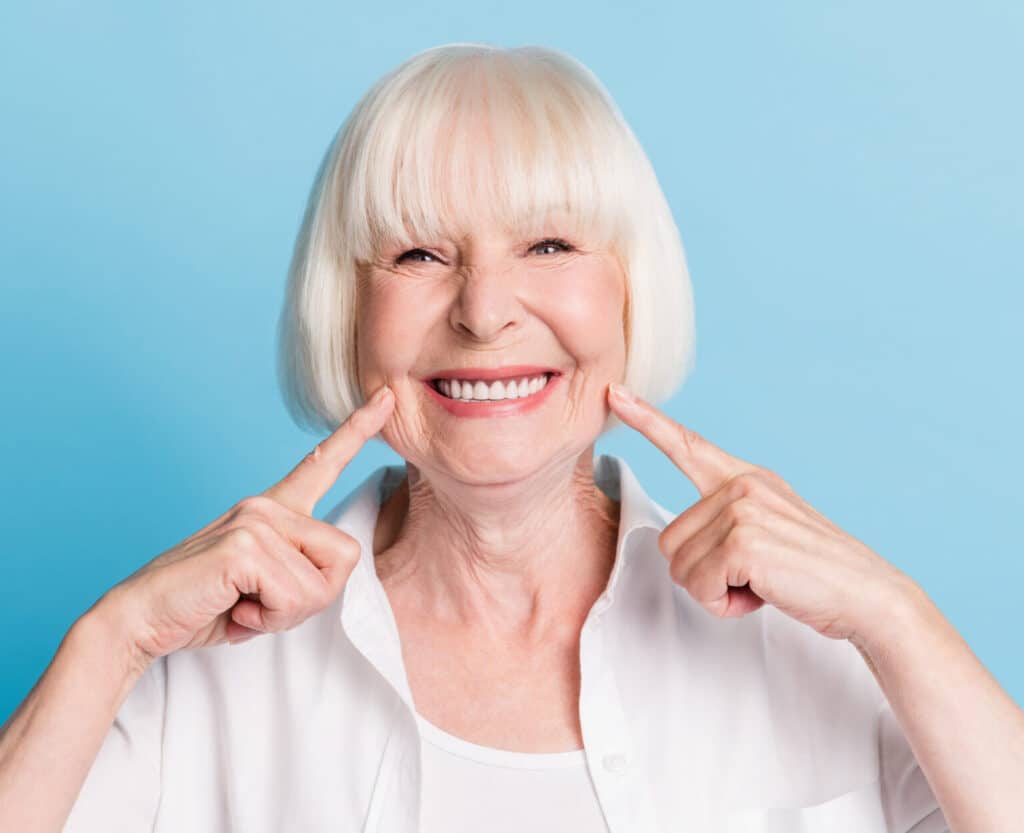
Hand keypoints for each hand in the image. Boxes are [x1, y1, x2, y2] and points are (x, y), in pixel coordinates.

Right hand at [100, 385, 394, 670]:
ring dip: (286, 613)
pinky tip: (233, 610)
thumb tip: (333, 574)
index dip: (358, 431)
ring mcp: (256, 519)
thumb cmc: (205, 605)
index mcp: (273, 509)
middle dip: (312, 599)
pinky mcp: (245, 545)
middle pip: (346, 557)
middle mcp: (267, 506)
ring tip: (243, 607)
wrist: (141, 620)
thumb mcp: (266, 587)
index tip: (387, 397)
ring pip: (322, 583)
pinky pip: (295, 595)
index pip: (323, 462)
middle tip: (263, 606)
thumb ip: (301, 572)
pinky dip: (268, 618)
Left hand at [606, 383, 915, 641]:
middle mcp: (741, 485)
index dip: (647, 420)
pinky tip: (762, 594)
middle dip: (703, 573)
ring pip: (680, 566)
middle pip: (669, 540)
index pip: (688, 444)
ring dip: (715, 591)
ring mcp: (741, 509)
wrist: (868, 597)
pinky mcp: (742, 542)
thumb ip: (726, 522)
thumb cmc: (814, 575)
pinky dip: (724, 605)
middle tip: (755, 576)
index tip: (614, 394)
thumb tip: (676, 545)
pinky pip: (698, 586)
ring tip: (763, 583)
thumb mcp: (769, 532)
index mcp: (747, 478)